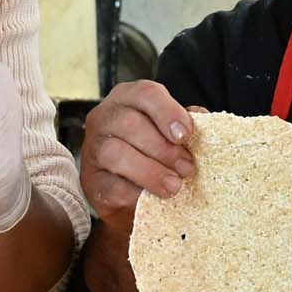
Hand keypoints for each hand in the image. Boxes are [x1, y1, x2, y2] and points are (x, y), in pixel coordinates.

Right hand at [77, 80, 193, 218]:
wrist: (132, 196)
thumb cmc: (155, 155)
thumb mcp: (172, 135)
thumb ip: (185, 126)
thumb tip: (201, 120)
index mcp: (128, 98)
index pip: (145, 93)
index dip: (168, 112)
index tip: (186, 135)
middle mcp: (104, 117)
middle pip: (128, 123)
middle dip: (163, 148)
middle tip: (186, 167)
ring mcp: (92, 149)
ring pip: (114, 153)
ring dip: (150, 171)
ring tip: (174, 186)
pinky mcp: (90, 181)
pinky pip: (111, 185)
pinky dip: (136, 193)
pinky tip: (153, 198)